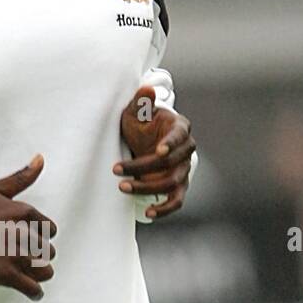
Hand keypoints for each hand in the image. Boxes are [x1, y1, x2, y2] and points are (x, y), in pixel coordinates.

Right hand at [0, 155, 56, 300]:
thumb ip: (21, 177)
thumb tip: (41, 158)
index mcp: (24, 212)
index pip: (49, 230)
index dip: (38, 235)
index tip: (24, 238)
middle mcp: (24, 233)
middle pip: (48, 251)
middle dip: (36, 255)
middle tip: (18, 256)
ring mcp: (16, 255)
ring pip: (45, 270)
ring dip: (37, 273)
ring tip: (23, 272)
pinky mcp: (6, 275)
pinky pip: (33, 288)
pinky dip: (34, 292)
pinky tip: (31, 291)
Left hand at [114, 85, 195, 219]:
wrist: (145, 141)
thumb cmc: (142, 124)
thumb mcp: (137, 112)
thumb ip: (141, 102)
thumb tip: (146, 90)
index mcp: (180, 127)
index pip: (180, 136)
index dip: (171, 143)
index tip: (159, 151)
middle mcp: (186, 149)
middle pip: (171, 162)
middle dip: (143, 167)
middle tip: (116, 169)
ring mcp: (184, 169)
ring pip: (171, 183)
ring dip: (146, 187)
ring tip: (123, 187)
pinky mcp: (178, 186)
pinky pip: (177, 201)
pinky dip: (165, 209)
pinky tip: (149, 213)